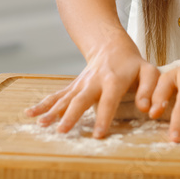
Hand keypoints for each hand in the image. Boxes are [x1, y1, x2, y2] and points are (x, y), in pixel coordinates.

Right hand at [24, 29, 159, 138]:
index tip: (98, 134)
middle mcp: (94, 81)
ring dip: (52, 111)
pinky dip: (43, 104)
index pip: (109, 100)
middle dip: (71, 115)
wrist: (111, 45)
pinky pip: (57, 95)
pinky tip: (30, 114)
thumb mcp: (148, 71)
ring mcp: (81, 83)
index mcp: (114, 79)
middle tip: (62, 131)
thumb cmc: (133, 63)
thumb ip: (149, 89)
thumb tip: (146, 109)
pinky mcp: (73, 86)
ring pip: (65, 97)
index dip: (104, 116)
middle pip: (81, 99)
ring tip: (41, 124)